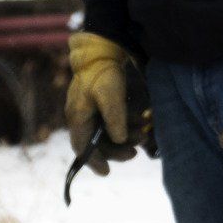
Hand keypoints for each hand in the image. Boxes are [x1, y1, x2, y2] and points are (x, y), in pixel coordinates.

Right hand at [65, 31, 138, 171]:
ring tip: (144, 135)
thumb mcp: (110, 95)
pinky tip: (142, 122)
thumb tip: (118, 140)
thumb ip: (114, 118)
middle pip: (97, 143)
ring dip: (125, 137)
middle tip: (135, 153)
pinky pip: (113, 121)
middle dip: (116, 150)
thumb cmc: (104, 72)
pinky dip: (126, 125)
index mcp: (78, 117)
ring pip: (107, 133)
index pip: (82, 147)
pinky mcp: (101, 104)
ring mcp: (91, 110)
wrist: (102, 49)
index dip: (94, 161)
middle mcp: (82, 116)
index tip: (107, 173)